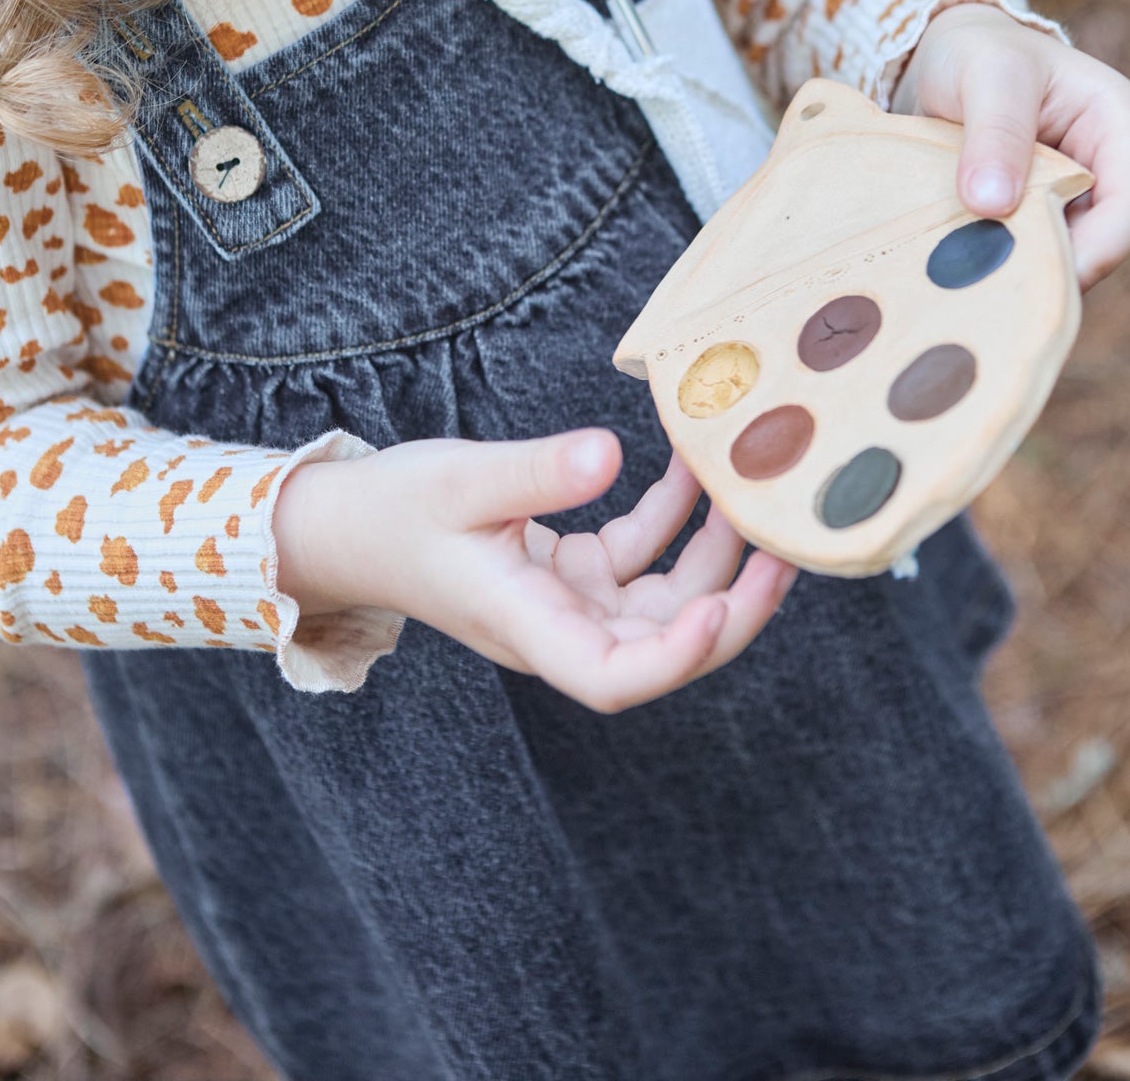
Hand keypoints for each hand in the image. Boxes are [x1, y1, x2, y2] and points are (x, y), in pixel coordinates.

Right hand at [274, 430, 794, 712]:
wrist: (346, 526)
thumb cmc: (392, 510)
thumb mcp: (462, 478)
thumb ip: (537, 471)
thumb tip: (609, 452)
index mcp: (524, 626)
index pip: (610, 678)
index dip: (674, 658)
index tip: (719, 610)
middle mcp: (554, 629)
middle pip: (659, 649)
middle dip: (730, 608)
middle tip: (783, 552)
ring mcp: (563, 605)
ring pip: (659, 604)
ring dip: (710, 560)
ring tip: (750, 501)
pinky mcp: (565, 575)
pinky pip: (634, 561)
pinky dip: (667, 523)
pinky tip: (687, 474)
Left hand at [893, 1, 1129, 289]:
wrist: (939, 56)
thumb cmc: (976, 51)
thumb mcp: (987, 74)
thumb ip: (995, 132)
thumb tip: (992, 204)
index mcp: (1121, 126)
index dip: (1099, 248)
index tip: (1043, 277)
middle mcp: (1105, 170)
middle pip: (1100, 242)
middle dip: (1052, 269)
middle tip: (996, 295)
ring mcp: (1068, 198)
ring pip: (1060, 255)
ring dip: (1019, 273)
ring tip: (970, 287)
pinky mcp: (1031, 217)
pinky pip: (1024, 253)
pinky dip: (996, 265)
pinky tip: (959, 275)